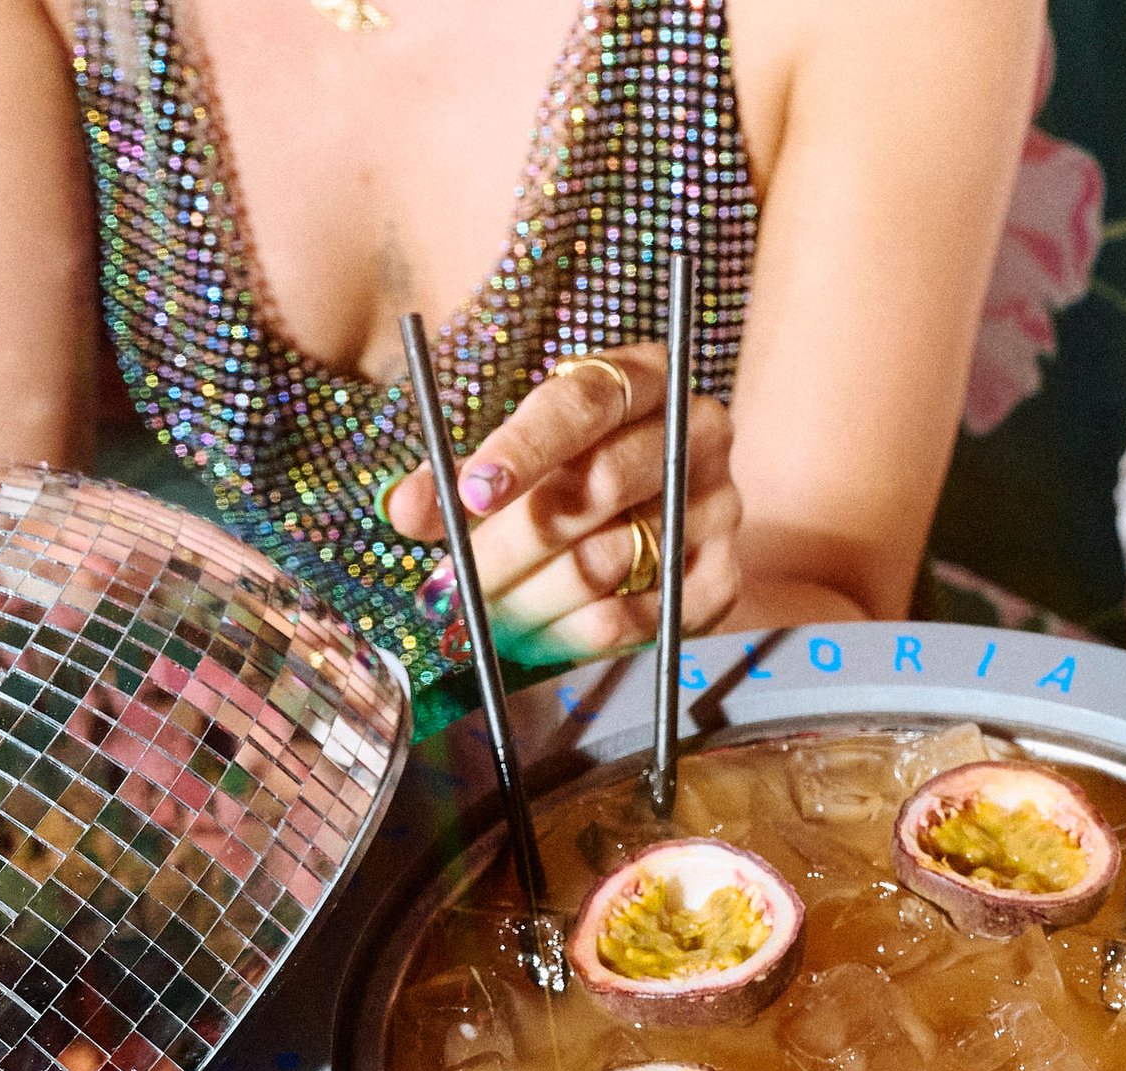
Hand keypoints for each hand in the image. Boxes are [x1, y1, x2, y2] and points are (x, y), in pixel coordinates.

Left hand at [384, 344, 741, 663]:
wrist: (653, 504)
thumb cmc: (567, 466)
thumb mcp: (513, 451)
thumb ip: (457, 475)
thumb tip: (403, 509)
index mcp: (643, 377)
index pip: (582, 405)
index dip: (523, 449)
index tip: (469, 495)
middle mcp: (697, 433)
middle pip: (597, 489)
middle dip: (507, 546)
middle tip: (447, 588)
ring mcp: (719, 506)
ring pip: (609, 560)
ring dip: (528, 600)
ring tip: (478, 618)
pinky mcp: (722, 575)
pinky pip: (642, 617)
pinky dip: (576, 636)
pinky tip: (532, 638)